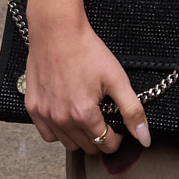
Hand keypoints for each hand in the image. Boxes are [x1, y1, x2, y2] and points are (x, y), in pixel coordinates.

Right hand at [24, 17, 150, 155]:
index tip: (117, 125)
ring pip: (68, 144)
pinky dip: (59, 131)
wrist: (57, 31)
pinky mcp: (33, 108)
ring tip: (86, 114)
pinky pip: (47, 135)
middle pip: (88, 147)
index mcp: (83, 114)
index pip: (106, 144)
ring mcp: (45, 115)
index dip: (117, 137)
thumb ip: (133, 112)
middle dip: (100, 136)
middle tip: (104, 116)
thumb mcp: (117, 80)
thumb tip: (144, 138)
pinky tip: (67, 115)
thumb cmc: (86, 51)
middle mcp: (61, 119)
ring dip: (80, 136)